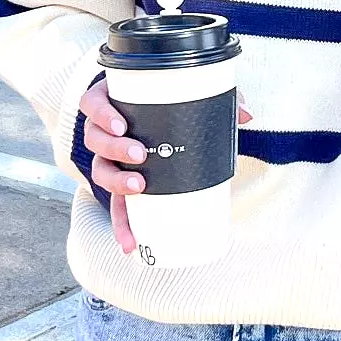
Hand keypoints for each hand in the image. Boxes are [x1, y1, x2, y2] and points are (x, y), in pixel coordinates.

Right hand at [79, 77, 252, 254]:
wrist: (158, 122)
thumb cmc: (167, 104)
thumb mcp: (188, 97)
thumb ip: (215, 101)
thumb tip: (247, 116)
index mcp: (112, 102)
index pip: (93, 103)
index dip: (102, 113)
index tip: (121, 124)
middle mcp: (103, 131)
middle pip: (94, 138)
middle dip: (114, 148)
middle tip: (139, 154)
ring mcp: (108, 159)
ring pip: (100, 170)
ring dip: (115, 182)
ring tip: (138, 186)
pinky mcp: (121, 185)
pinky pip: (116, 206)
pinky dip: (122, 225)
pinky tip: (130, 243)